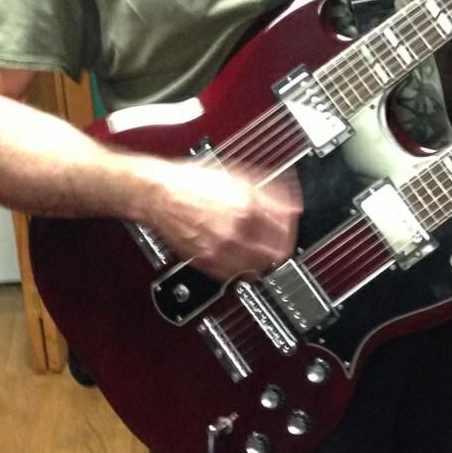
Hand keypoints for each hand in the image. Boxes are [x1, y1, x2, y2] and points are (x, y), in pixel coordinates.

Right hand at [147, 161, 300, 280]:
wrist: (159, 194)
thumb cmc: (191, 182)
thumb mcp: (236, 176)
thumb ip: (268, 192)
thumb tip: (290, 206)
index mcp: (246, 207)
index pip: (286, 228)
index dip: (292, 228)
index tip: (291, 226)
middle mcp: (236, 232)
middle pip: (276, 254)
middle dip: (282, 249)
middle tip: (282, 244)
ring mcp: (220, 250)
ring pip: (257, 269)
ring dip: (264, 263)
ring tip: (263, 254)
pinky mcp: (206, 263)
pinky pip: (234, 275)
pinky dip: (242, 270)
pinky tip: (242, 260)